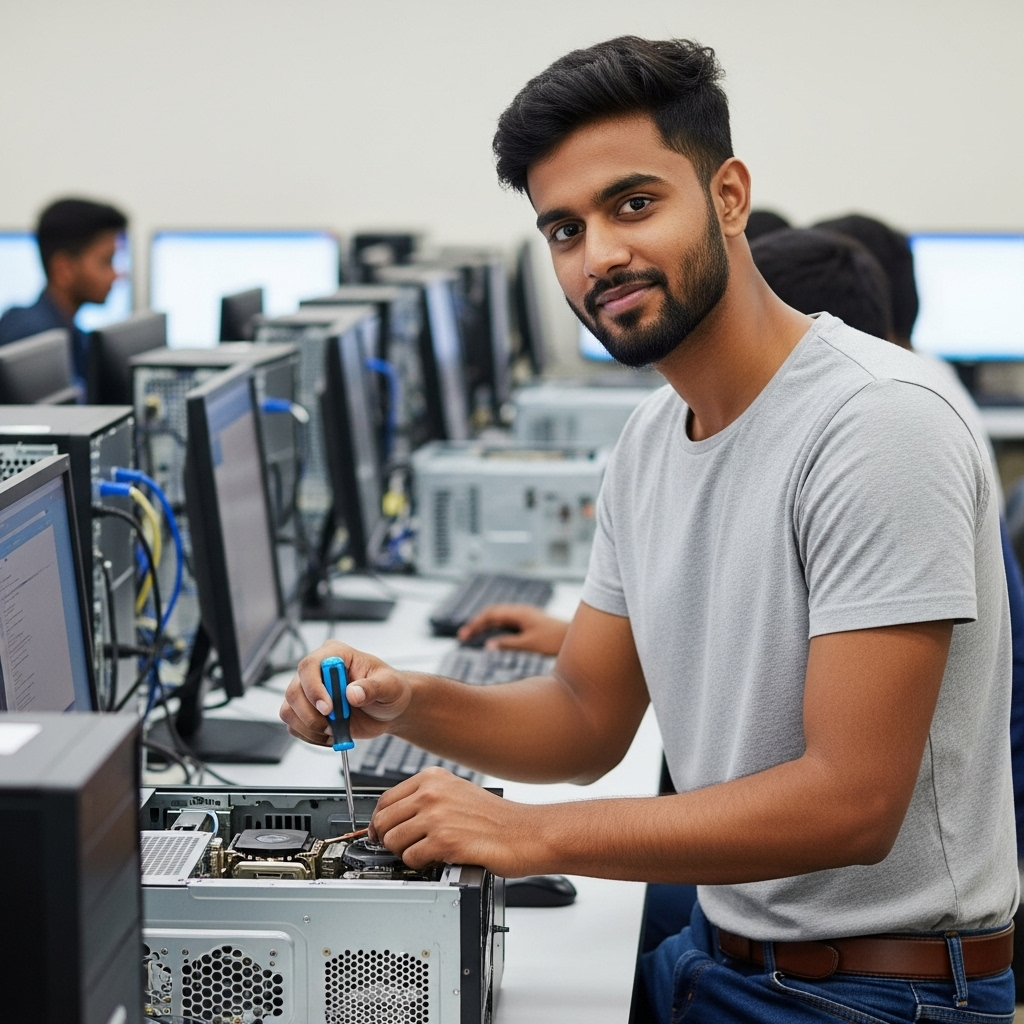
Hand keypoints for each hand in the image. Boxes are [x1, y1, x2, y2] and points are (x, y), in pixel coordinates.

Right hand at [279, 640, 411, 746]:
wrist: (388, 710)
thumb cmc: (389, 690)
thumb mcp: (389, 686)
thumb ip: (372, 688)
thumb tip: (352, 693)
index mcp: (335, 655)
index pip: (310, 665)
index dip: (314, 688)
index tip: (328, 708)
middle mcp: (317, 672)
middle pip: (294, 691)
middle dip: (312, 715)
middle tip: (333, 725)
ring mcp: (309, 692)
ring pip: (289, 710)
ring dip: (311, 727)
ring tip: (336, 730)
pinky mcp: (307, 712)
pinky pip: (295, 726)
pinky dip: (311, 736)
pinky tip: (331, 735)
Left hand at [370, 766, 538, 875]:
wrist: (525, 833)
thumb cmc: (496, 818)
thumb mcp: (457, 792)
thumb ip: (425, 798)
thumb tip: (392, 817)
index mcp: (433, 777)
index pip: (385, 799)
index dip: (379, 821)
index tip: (381, 832)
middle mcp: (432, 792)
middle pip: (384, 821)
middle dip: (389, 840)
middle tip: (405, 848)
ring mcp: (437, 816)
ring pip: (393, 841)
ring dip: (405, 854)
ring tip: (426, 853)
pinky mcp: (444, 841)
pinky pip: (411, 859)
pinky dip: (421, 865)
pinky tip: (438, 859)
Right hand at [456, 604, 568, 655]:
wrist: (576, 638)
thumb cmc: (556, 640)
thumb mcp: (530, 644)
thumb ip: (508, 644)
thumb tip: (487, 646)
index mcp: (520, 612)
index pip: (491, 614)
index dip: (476, 623)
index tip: (464, 635)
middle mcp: (521, 612)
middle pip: (493, 614)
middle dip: (477, 623)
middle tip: (462, 636)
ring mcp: (525, 617)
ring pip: (500, 618)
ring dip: (485, 625)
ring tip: (470, 636)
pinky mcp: (529, 624)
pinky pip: (507, 624)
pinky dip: (495, 629)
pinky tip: (490, 638)